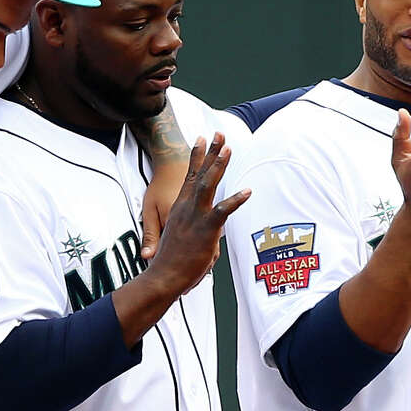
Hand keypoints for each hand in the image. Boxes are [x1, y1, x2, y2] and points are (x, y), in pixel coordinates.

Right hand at [145, 134, 249, 296]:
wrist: (162, 276)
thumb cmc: (170, 263)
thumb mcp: (182, 242)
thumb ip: (197, 236)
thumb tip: (207, 243)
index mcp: (180, 208)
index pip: (189, 176)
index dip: (196, 157)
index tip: (200, 140)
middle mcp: (186, 207)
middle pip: (200, 174)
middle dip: (211, 153)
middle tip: (219, 134)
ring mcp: (196, 216)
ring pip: (208, 185)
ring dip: (219, 166)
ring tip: (228, 149)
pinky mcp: (206, 229)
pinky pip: (223, 211)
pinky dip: (236, 200)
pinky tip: (247, 191)